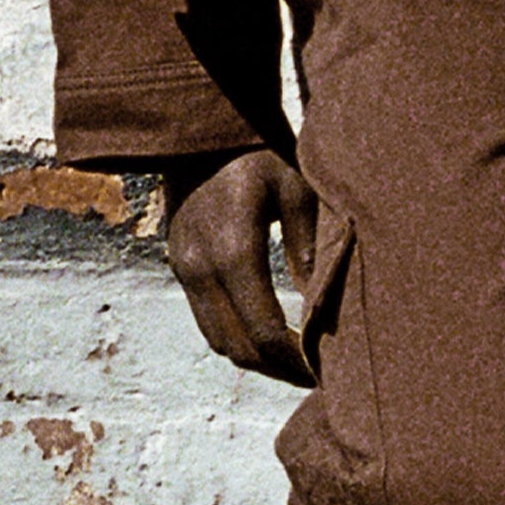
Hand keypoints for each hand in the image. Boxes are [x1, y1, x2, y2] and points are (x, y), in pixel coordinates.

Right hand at [160, 150, 320, 384]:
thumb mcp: (297, 191)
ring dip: (256, 359)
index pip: (266, 332)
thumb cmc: (262, 152)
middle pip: (240, 348)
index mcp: (234, 250)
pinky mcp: (179, 266)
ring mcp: (184, 268)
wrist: (204, 127)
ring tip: (296, 361)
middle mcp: (201, 267)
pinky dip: (236, 338)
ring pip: (219, 342)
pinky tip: (268, 335)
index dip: (297, 362)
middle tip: (316, 376)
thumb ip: (310, 250)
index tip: (325, 373)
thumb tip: (324, 310)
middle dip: (279, 370)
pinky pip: (207, 322)